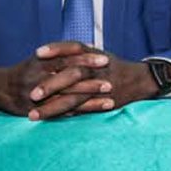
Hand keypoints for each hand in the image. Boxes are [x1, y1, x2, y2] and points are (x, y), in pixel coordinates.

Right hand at [0, 41, 113, 119]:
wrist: (0, 88)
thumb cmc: (27, 69)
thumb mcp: (41, 57)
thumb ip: (63, 51)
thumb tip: (89, 45)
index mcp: (41, 63)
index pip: (68, 59)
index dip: (86, 59)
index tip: (105, 59)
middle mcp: (40, 80)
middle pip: (70, 80)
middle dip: (91, 82)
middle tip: (111, 82)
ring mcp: (40, 98)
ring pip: (68, 100)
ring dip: (90, 101)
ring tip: (110, 101)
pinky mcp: (39, 112)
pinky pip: (63, 113)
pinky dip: (80, 113)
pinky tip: (95, 113)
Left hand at [28, 44, 163, 119]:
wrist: (139, 80)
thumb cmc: (114, 66)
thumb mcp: (98, 53)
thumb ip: (78, 52)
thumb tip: (55, 49)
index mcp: (93, 55)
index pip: (73, 49)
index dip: (55, 50)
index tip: (37, 53)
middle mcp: (96, 70)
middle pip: (71, 75)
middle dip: (50, 85)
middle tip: (31, 94)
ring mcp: (99, 87)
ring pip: (73, 98)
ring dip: (52, 108)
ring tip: (32, 115)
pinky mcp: (102, 102)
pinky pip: (81, 110)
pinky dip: (65, 115)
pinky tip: (50, 121)